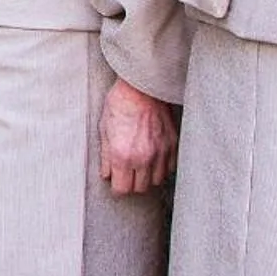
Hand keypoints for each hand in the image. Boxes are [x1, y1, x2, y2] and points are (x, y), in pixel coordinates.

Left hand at [99, 78, 177, 195]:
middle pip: (139, 188)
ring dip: (147, 176)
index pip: (122, 189)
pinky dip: (162, 166)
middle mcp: (143, 158)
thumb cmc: (119, 104)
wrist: (141, 86)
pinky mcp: (172, 144)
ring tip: (140, 164)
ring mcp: (161, 152)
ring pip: (156, 180)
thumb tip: (107, 175)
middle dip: (131, 182)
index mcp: (122, 155)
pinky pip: (170, 168)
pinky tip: (153, 157)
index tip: (116, 180)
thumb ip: (106, 157)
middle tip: (126, 172)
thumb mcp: (103, 130)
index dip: (117, 187)